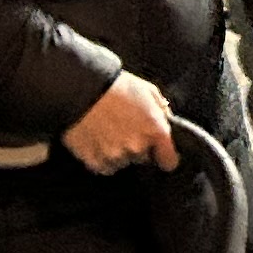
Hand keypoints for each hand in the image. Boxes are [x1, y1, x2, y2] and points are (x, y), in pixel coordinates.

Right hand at [61, 73, 177, 174]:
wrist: (83, 90)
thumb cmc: (116, 87)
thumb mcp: (148, 91)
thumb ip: (161, 110)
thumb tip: (165, 121)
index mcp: (155, 131)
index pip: (169, 161)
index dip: (164, 156)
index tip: (159, 153)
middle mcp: (137, 147)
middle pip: (142, 158)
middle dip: (136, 146)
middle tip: (124, 127)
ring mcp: (116, 156)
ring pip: (122, 161)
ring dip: (117, 151)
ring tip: (107, 131)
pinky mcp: (95, 161)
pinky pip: (103, 165)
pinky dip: (100, 156)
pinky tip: (96, 138)